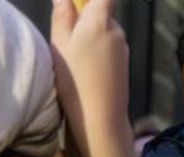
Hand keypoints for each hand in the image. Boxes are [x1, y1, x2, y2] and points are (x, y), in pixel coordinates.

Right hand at [50, 0, 137, 156]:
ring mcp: (123, 47)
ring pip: (105, 30)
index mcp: (99, 19)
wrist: (100, 118)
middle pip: (102, 11)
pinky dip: (97, 51)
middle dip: (85, 18)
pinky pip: (109, 46)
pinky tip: (86, 71)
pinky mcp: (124, 63)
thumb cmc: (74, 80)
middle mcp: (116, 29)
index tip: (78, 5)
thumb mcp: (59, 45)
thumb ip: (62, 15)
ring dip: (90, 37)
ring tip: (74, 60)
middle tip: (67, 38)